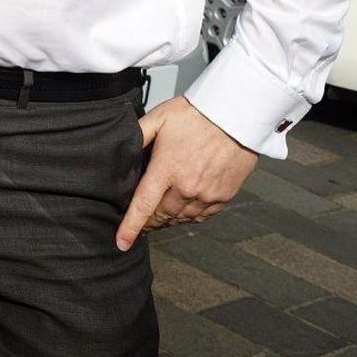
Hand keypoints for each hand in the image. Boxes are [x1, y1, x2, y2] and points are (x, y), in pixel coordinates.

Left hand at [115, 97, 258, 250]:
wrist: (236, 114)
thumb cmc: (195, 113)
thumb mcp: (160, 117)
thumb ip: (139, 134)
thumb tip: (120, 147)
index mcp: (167, 168)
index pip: (143, 206)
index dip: (130, 227)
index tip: (121, 243)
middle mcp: (187, 186)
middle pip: (162, 215)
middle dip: (149, 222)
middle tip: (142, 222)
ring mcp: (207, 193)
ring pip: (181, 218)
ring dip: (168, 220)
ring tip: (160, 218)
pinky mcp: (224, 195)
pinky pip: (202, 216)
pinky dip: (189, 217)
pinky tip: (183, 212)